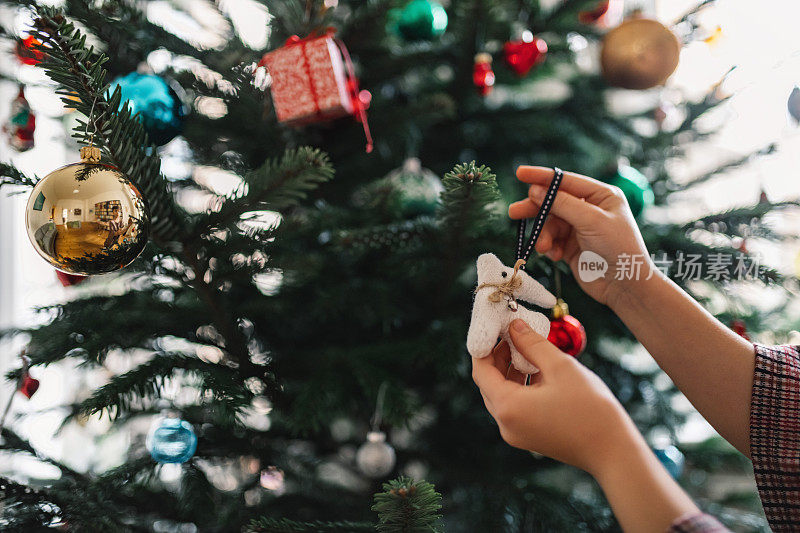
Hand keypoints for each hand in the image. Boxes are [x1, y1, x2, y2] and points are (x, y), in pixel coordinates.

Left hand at [472, 319, 635, 475]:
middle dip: (498, 356)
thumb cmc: (590, 409)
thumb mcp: (560, 367)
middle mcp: (506, 424)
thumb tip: (514, 326)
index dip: (483, 346)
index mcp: (508, 407)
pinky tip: (538, 369)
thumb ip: (532, 344)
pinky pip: (516, 406)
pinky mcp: (530, 436)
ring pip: (503, 394)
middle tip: (512, 333)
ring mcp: (517, 434)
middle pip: (489, 383)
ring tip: (527, 347)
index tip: (493, 327)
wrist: (615, 451)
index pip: (481, 371)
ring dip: (511, 370)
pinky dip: (521, 386)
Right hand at [509, 166, 650, 306]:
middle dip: (535, 209)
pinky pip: (551, 241)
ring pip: (550, 224)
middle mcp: (589, 209)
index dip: (542, 177)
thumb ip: (562, 204)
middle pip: (553, 202)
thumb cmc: (618, 248)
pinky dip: (549, 248)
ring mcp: (579, 228)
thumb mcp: (591, 221)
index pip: (566, 181)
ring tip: (544, 248)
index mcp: (600, 195)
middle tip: (514, 212)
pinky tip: (555, 256)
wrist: (625, 286)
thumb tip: (535, 190)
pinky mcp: (570, 247)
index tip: (520, 173)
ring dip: (544, 236)